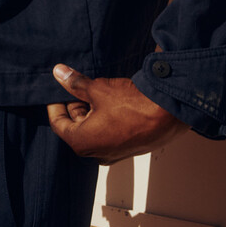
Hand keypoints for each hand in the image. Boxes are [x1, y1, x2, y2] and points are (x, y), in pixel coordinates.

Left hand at [47, 64, 188, 163]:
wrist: (169, 114)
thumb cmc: (133, 105)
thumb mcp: (98, 89)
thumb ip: (76, 83)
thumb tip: (59, 73)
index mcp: (82, 142)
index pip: (58, 123)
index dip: (55, 103)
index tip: (57, 90)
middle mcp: (95, 153)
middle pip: (75, 127)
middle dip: (75, 105)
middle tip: (79, 85)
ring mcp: (113, 153)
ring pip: (93, 130)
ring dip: (91, 110)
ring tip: (98, 90)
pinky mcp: (127, 148)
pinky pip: (108, 133)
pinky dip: (105, 118)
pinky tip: (112, 101)